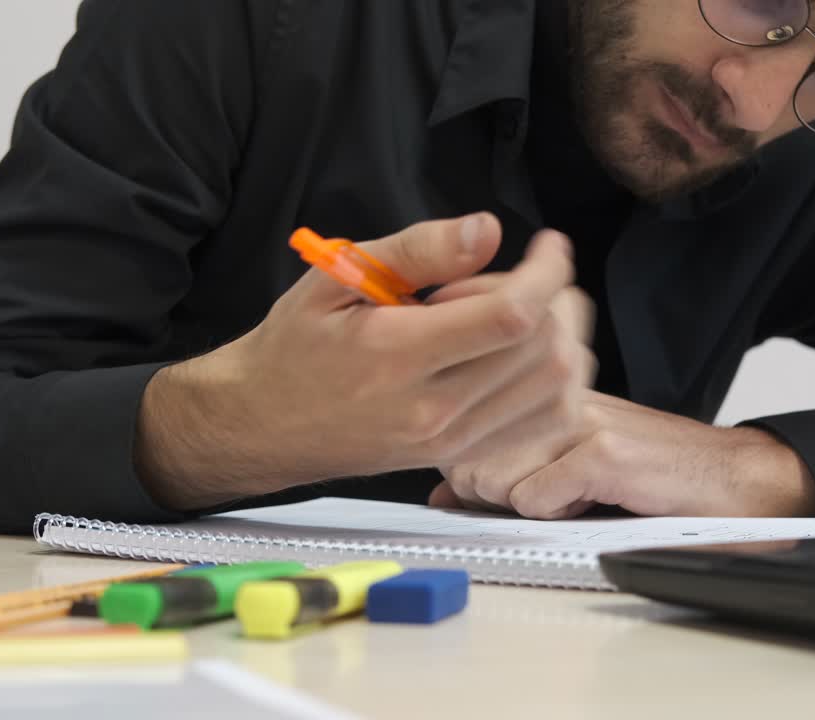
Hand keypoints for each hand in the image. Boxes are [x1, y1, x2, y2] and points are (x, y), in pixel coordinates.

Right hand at [137, 214, 595, 509]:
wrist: (260, 425)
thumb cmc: (294, 347)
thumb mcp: (335, 276)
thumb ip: (417, 250)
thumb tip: (488, 230)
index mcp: (398, 356)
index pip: (511, 316)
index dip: (545, 273)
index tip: (549, 245)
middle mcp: (433, 409)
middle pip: (541, 351)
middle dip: (549, 300)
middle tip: (509, 278)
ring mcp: (450, 440)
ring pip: (551, 389)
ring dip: (554, 339)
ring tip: (511, 313)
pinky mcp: (458, 455)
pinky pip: (536, 421)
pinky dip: (548, 380)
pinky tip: (518, 352)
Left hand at [430, 391, 814, 517]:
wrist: (729, 481)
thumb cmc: (652, 473)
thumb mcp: (568, 464)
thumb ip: (504, 467)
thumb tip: (443, 493)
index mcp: (546, 383)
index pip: (463, 413)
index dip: (466, 458)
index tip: (491, 473)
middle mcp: (557, 390)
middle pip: (466, 454)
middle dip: (491, 490)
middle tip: (542, 490)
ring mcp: (580, 418)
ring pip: (493, 478)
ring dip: (525, 503)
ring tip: (570, 494)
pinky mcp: (603, 452)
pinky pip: (533, 500)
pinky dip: (555, 515)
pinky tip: (589, 502)